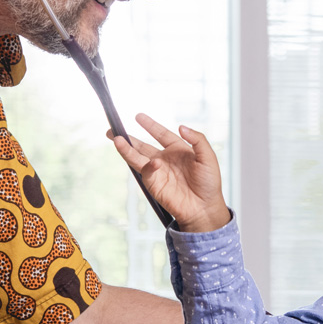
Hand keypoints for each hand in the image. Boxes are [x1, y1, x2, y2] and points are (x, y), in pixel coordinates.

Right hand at [109, 114, 231, 232]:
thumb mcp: (208, 157)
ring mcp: (158, 171)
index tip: (138, 116)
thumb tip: (181, 126)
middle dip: (128, 138)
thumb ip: (197, 139)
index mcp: (178, 150)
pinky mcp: (154, 184)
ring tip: (115, 139)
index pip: (161, 134)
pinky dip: (149, 166)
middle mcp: (165, 159)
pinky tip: (154, 162)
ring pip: (138, 157)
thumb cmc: (209, 183)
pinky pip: (147, 171)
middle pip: (143, 145)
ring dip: (126, 149)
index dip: (150, 125)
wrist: (204, 207)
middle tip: (113, 130)